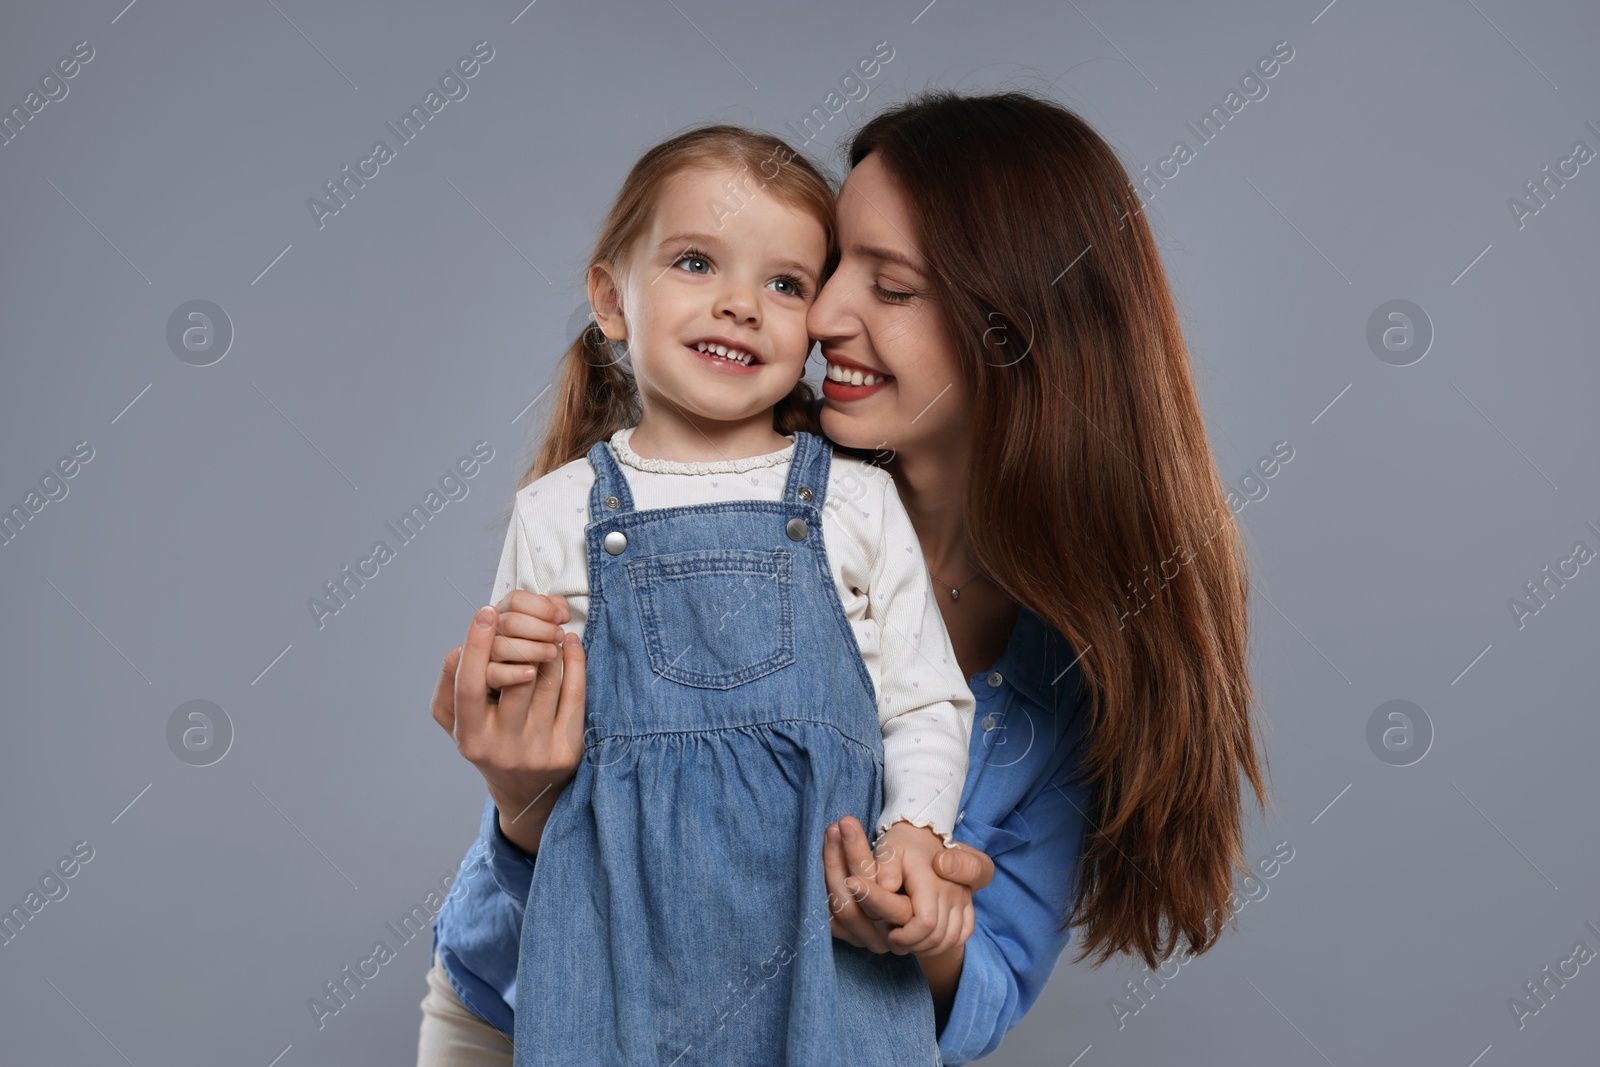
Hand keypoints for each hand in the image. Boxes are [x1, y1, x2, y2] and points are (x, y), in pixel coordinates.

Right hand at [431, 592, 586, 854]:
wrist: (526, 791)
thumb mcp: (459, 719)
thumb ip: (454, 680)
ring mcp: (536, 750)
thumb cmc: (488, 737)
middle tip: (533, 618)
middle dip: (524, 642)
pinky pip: (575, 694)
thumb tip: (471, 639)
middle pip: (515, 679)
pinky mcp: (567, 750)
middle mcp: (501, 747)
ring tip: (551, 629)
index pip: (469, 686)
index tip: (486, 611)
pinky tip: (570, 643)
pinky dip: (575, 661)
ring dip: (550, 646)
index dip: (477, 646)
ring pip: (547, 682)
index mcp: (469, 736)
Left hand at [872, 821, 971, 956]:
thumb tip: (888, 886)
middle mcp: (952, 890)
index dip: (908, 936)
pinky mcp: (968, 903)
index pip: (926, 922)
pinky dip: (947, 943)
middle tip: (895, 940)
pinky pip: (965, 932)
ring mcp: (963, 897)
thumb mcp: (888, 849)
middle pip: (939, 935)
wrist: (921, 836)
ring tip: (908, 942)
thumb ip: (886, 867)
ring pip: (952, 938)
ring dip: (930, 947)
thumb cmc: (900, 846)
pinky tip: (928, 941)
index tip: (891, 934)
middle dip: (914, 945)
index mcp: (931, 879)